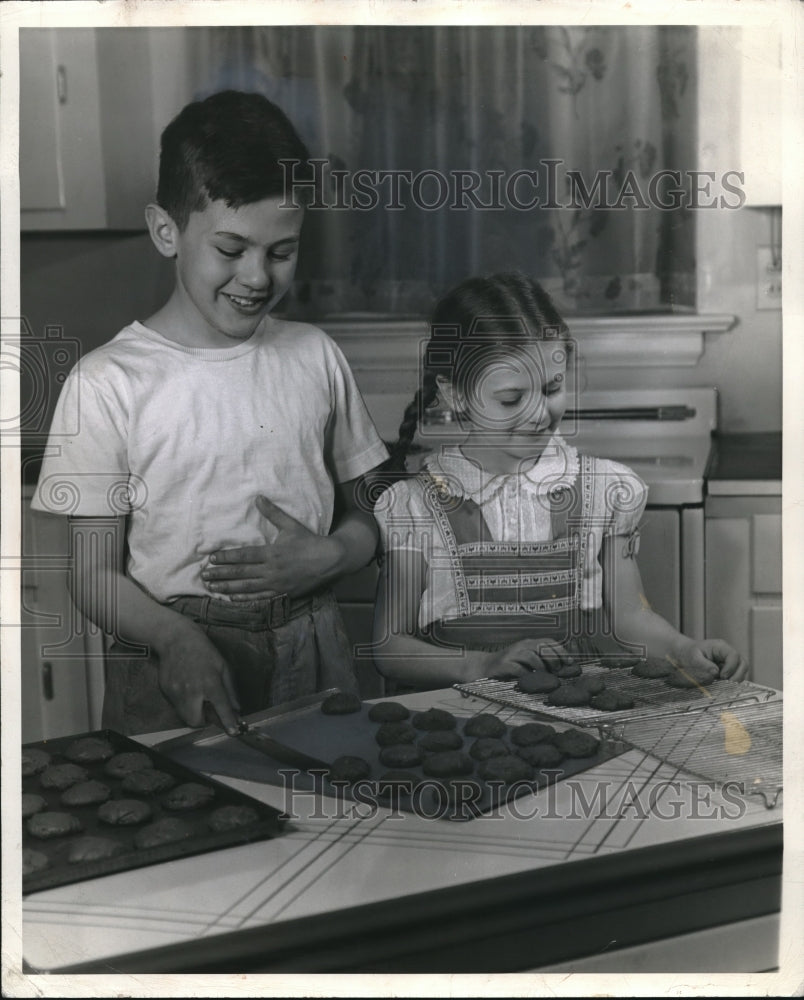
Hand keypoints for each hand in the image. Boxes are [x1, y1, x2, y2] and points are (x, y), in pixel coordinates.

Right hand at [155, 624, 240, 733]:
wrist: (175, 638)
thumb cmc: (202, 650)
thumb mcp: (223, 666)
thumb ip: (230, 690)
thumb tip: (236, 708)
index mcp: (210, 683)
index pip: (221, 709)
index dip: (228, 723)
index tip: (233, 732)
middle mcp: (192, 690)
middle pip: (196, 721)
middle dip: (203, 719)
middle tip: (208, 707)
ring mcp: (176, 692)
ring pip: (184, 715)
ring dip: (193, 711)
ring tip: (197, 692)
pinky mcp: (165, 691)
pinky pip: (176, 705)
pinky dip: (183, 702)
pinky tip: (186, 685)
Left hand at [201, 495, 341, 599]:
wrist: (330, 561)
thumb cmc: (309, 542)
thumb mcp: (291, 526)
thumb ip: (273, 513)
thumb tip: (258, 498)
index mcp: (272, 553)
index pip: (243, 556)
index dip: (226, 557)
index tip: (211, 558)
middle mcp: (271, 570)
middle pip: (241, 573)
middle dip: (221, 574)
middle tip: (204, 576)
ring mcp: (276, 584)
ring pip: (247, 587)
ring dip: (228, 587)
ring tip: (212, 587)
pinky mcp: (282, 593)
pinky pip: (260, 598)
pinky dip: (245, 599)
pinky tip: (233, 598)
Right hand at [484, 638, 571, 679]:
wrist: (484, 667)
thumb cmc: (509, 665)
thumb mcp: (526, 659)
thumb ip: (540, 660)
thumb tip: (562, 667)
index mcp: (528, 643)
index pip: (548, 642)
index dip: (561, 651)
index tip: (570, 662)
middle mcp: (521, 646)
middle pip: (542, 647)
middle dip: (553, 659)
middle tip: (557, 671)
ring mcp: (512, 654)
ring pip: (531, 657)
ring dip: (541, 668)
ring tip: (545, 676)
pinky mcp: (504, 665)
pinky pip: (519, 669)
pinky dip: (527, 675)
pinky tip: (530, 681)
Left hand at [674, 638, 749, 681]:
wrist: (685, 654)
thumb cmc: (688, 653)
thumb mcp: (693, 657)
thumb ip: (704, 664)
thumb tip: (716, 672)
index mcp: (721, 647)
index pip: (734, 656)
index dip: (731, 667)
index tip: (722, 676)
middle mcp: (727, 653)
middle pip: (743, 663)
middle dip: (738, 675)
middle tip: (727, 683)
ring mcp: (729, 661)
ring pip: (741, 670)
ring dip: (736, 679)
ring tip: (724, 684)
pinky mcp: (727, 669)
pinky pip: (736, 675)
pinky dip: (732, 681)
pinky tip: (723, 684)